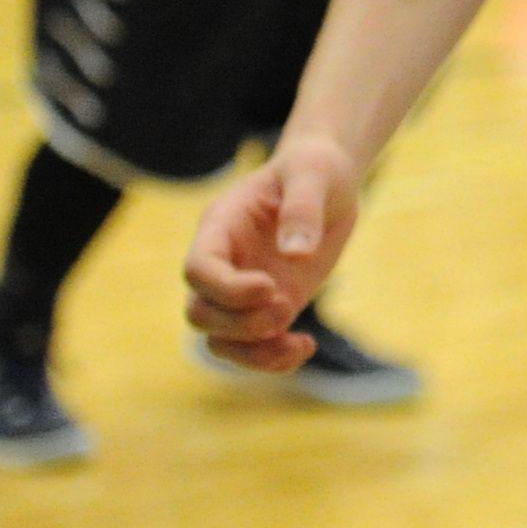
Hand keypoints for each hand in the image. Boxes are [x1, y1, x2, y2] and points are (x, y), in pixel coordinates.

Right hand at [181, 135, 361, 369]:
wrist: (328, 182)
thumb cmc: (315, 169)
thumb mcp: (314, 174)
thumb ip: (303, 208)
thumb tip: (295, 253)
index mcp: (221, 227)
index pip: (197, 269)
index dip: (226, 288)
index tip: (270, 287)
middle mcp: (225, 263)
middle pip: (201, 312)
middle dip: (239, 324)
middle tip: (286, 306)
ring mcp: (243, 290)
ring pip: (220, 339)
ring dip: (253, 353)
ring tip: (299, 343)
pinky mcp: (268, 306)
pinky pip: (253, 347)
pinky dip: (273, 358)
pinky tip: (305, 346)